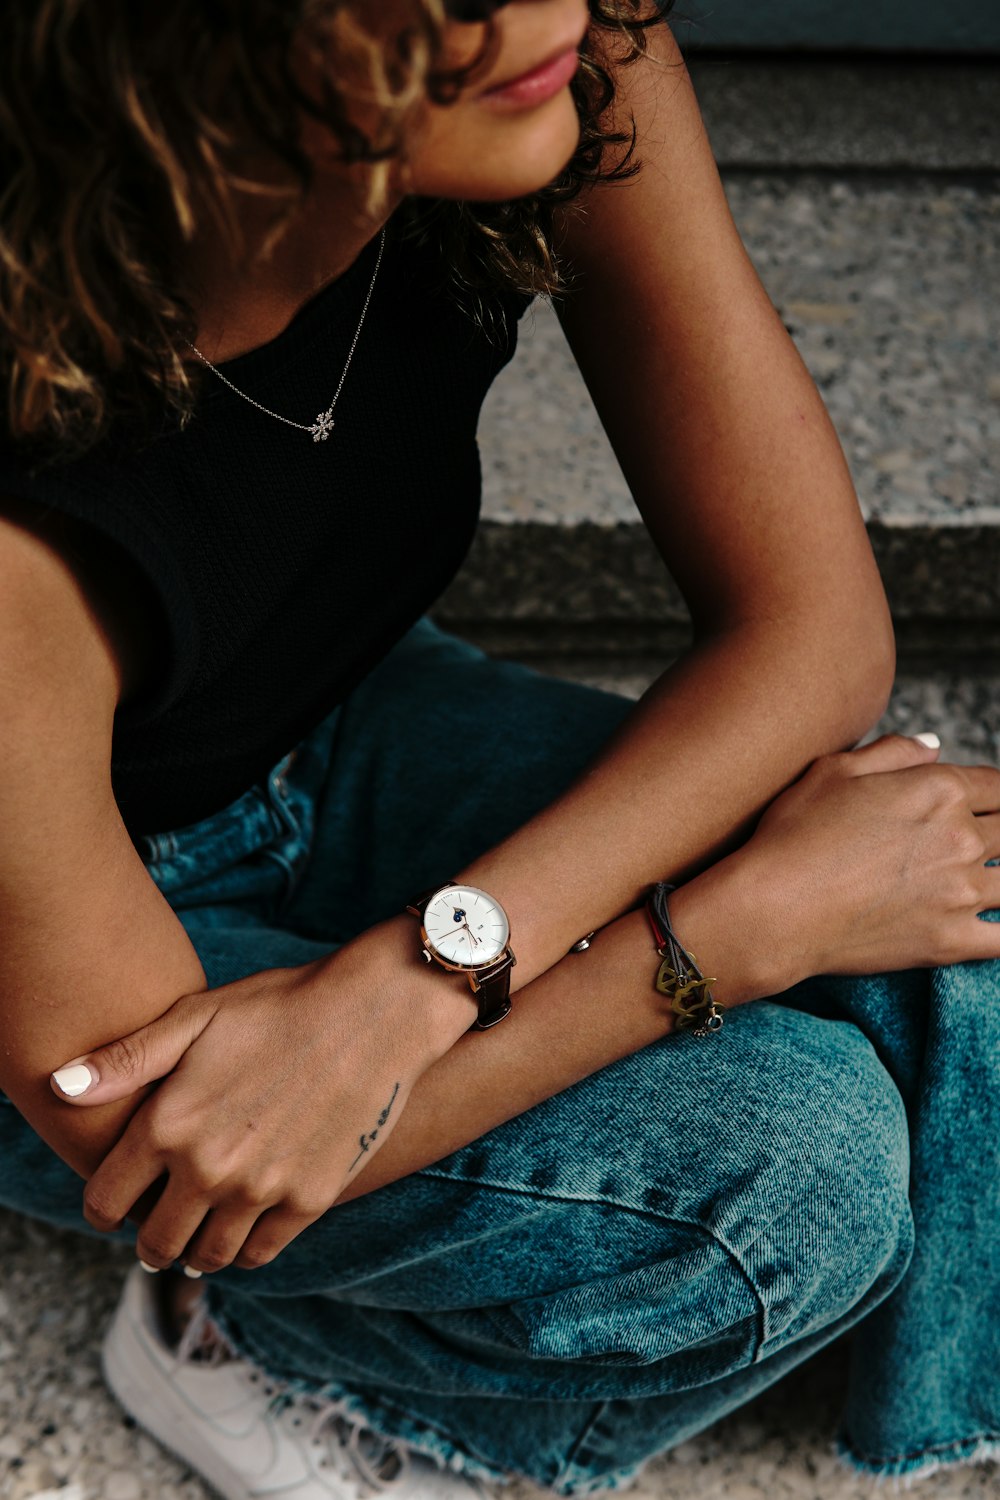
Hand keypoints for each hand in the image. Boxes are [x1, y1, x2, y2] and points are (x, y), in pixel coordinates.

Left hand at [49, 919, 475, 1271]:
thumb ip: (128, 1059)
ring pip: (208, 1256)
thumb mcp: (197, 1016)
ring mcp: (261, 1189)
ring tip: (200, 1230)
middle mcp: (208, 1168)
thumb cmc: (280, 1005)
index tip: (114, 1203)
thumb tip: (60, 1086)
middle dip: (148, 1239)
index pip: (107, 1200)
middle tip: (156, 1228)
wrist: (373, 1013)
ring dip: (196, 1250)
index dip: (103, 1207)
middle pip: (155, 1243)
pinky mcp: (309, 1200)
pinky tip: (247, 1222)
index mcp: (169, 1124)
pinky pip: (261, 1252)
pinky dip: (247, 1247)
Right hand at [732, 733, 999, 985]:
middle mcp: (960, 837)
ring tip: (988, 880)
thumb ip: (892, 753)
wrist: (773, 910)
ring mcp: (959, 893)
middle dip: (999, 833)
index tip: (990, 805)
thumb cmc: (793, 834)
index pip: (998, 785)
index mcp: (938, 789)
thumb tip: (934, 746)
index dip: (995, 794)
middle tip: (984, 842)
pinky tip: (995, 924)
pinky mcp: (950, 941)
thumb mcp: (832, 771)